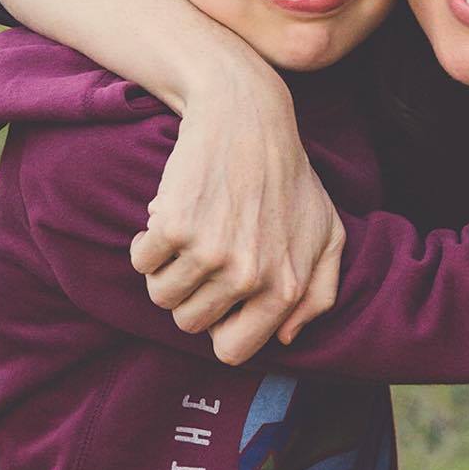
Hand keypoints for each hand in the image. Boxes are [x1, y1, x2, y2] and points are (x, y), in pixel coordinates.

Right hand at [130, 75, 344, 362]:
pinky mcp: (175, 227)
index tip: (218, 301)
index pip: (233, 351)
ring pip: (161, 296)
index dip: (219, 328)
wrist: (247, 118)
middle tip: (201, 256)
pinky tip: (169, 216)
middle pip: (189, 324)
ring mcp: (211, 253)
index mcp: (286, 289)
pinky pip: (141, 262)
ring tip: (187, 236)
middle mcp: (249, 278)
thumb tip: (286, 340)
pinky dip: (146, 243)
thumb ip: (318, 294)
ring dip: (166, 270)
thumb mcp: (327, 233)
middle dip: (190, 295)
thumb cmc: (289, 177)